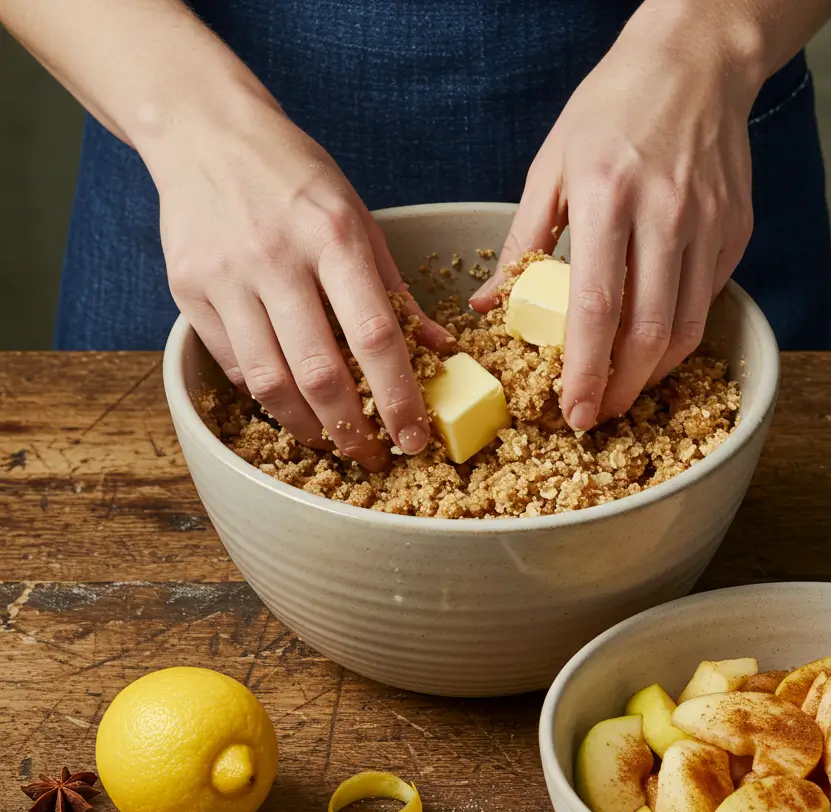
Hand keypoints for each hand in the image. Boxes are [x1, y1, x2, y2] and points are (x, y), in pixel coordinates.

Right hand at [150, 97, 451, 470]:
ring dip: (307, 426)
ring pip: (270, 382)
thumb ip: (396, 289)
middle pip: (320, 373)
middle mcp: (276, 259)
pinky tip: (289, 400)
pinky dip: (266, 395)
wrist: (205, 133)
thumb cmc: (294, 177)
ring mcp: (226, 277)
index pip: (376, 336)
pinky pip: (234, 366)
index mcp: (332, 237)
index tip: (415, 437)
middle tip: (373, 456)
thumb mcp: (357, 217)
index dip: (399, 398)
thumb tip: (440, 350)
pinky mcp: (188, 291)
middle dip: (353, 430)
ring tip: (332, 440)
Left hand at [472, 0, 763, 429]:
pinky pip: (706, 301)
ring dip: (652, 373)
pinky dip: (679, 334)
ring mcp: (708, 222)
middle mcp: (665, 212)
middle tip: (599, 414)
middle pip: (648, 332)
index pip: (597, 307)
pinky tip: (652, 341)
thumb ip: (521, 242)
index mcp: (607, 194)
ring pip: (686, 328)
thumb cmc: (612, 108)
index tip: (574, 410)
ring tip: (624, 389)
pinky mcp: (735, 229)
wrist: (696, 62)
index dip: (586, 371)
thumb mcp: (551, 165)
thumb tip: (491, 306)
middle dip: (621, 389)